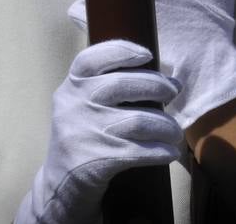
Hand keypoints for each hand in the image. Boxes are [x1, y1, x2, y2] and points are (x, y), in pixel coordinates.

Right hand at [15, 40, 181, 223]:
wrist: (60, 185)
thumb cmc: (84, 135)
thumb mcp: (82, 104)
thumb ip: (108, 84)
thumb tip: (166, 77)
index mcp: (71, 87)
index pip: (90, 59)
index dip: (121, 50)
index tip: (147, 54)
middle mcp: (73, 106)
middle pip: (122, 85)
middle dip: (156, 86)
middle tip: (173, 92)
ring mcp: (84, 133)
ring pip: (138, 121)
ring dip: (166, 126)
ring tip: (175, 132)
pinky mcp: (95, 161)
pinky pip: (138, 151)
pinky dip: (160, 151)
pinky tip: (170, 152)